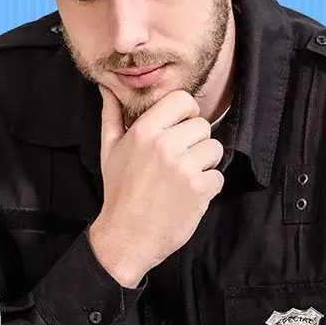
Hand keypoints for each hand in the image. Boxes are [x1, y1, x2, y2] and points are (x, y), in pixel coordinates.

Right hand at [87, 86, 224, 286]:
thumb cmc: (119, 192)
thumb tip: (107, 88)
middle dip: (195, 142)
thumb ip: (111, 115)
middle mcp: (165, 145)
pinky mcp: (200, 189)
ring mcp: (184, 167)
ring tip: (183, 177)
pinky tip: (188, 194)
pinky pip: (219, 176)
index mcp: (144, 131)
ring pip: (215, 149)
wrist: (127, 236)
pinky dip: (208, 186)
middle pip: (202, 125)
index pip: (183, 100)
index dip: (187, 112)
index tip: (181, 126)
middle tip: (178, 160)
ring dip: (204, 163)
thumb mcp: (109, 149)